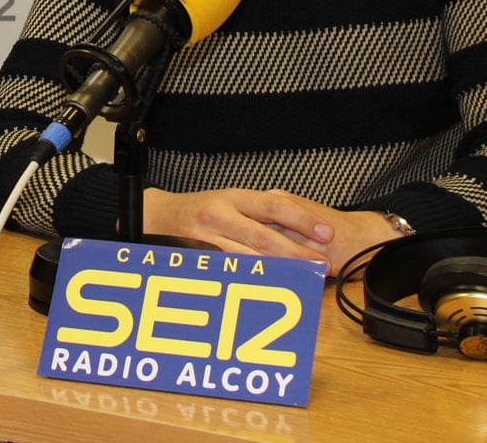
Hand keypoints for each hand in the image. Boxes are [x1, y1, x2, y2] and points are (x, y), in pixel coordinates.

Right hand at [141, 186, 403, 274]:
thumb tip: (302, 224)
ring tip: (306, 280)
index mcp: (234, 197)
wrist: (159, 217)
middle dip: (298, 254)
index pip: (274, 206)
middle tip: (324, 266)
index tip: (327, 232)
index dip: (302, 220)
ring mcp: (206, 240)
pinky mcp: (198, 261)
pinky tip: (273, 289)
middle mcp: (220, 216)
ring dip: (281, 272)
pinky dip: (254, 281)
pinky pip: (231, 274)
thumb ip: (260, 211)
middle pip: (265, 238)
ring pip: (249, 260)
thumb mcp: (231, 200)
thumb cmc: (203, 209)